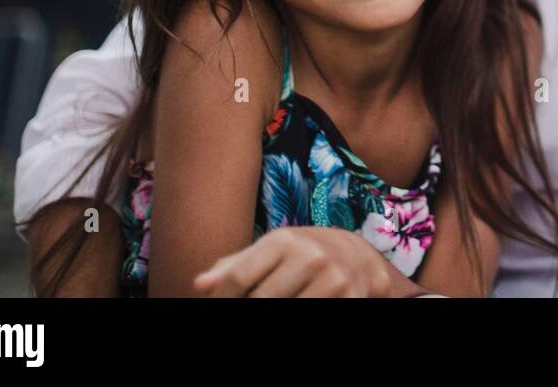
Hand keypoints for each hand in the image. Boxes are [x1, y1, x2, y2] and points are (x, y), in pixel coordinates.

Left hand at [193, 227, 391, 297]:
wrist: (357, 256)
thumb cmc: (301, 254)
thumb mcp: (270, 251)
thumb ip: (234, 266)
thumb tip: (199, 285)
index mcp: (285, 240)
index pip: (239, 277)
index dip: (223, 298)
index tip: (219, 306)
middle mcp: (310, 257)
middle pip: (260, 300)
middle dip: (244, 310)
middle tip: (241, 311)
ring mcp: (332, 280)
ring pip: (288, 311)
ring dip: (272, 316)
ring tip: (277, 303)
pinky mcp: (348, 299)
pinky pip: (310, 317)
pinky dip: (298, 315)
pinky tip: (293, 305)